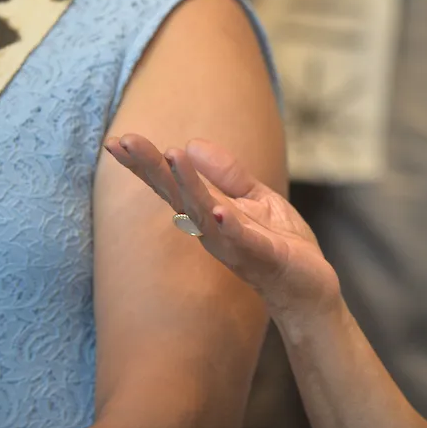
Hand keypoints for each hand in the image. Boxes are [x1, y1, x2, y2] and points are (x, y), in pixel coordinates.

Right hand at [104, 135, 340, 318]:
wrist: (310, 287)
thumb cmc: (280, 242)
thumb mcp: (256, 198)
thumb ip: (227, 175)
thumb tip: (191, 143)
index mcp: (208, 214)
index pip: (172, 186)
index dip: (145, 165)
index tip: (116, 141)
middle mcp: (212, 231)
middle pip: (176, 196)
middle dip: (151, 169)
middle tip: (125, 142)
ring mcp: (235, 245)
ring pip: (204, 215)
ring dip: (188, 186)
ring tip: (171, 154)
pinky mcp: (264, 257)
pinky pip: (242, 241)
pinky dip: (228, 227)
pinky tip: (217, 210)